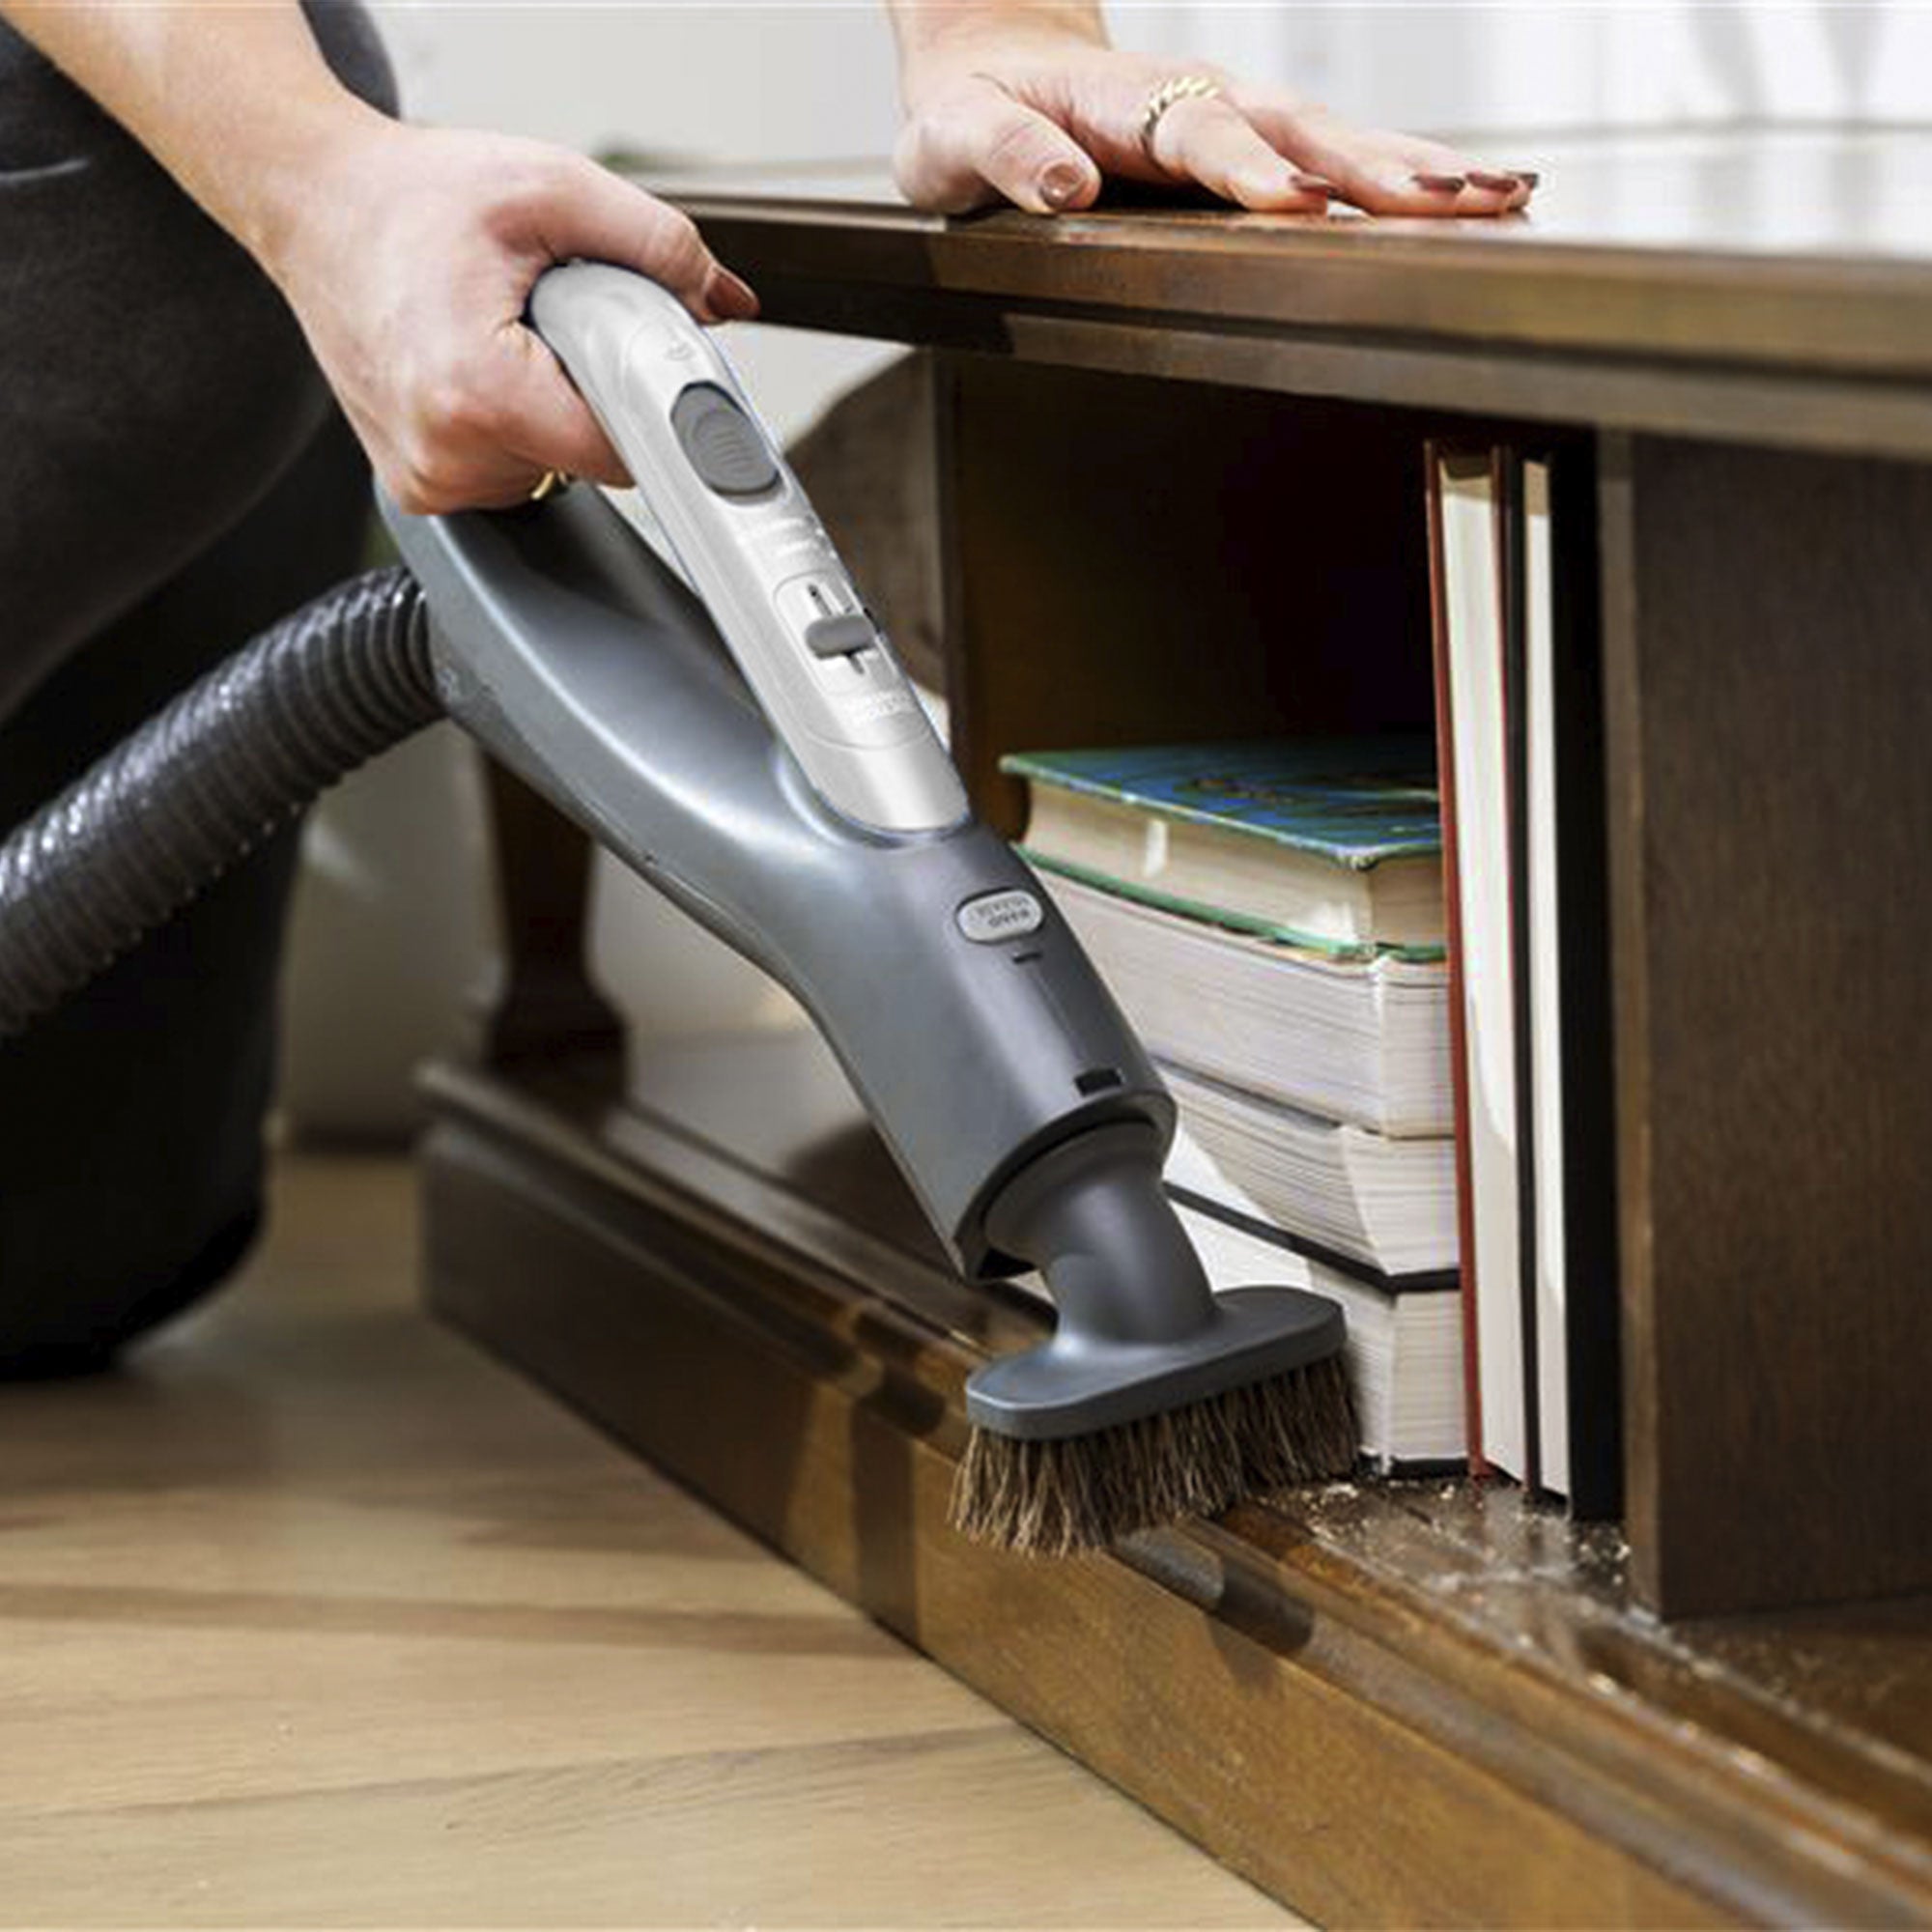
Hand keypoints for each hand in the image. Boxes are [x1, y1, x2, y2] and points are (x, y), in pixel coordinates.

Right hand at [262, 117, 758, 512]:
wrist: (315, 204)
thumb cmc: (412, 196)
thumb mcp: (550, 187)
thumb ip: (655, 242)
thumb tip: (725, 299)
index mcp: (475, 394)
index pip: (618, 453)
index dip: (649, 412)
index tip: (658, 384)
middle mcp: (443, 456)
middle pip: (586, 462)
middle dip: (590, 393)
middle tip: (551, 324)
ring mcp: (424, 480)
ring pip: (549, 472)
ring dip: (549, 410)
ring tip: (502, 340)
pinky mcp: (416, 487)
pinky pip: (506, 473)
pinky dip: (511, 425)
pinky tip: (479, 369)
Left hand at [895, 32, 1535, 219]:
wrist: (993, 61)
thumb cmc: (973, 110)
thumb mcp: (957, 139)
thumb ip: (1007, 158)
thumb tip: (1064, 188)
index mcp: (1126, 106)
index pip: (1198, 137)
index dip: (1247, 170)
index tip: (1296, 202)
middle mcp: (1197, 102)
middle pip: (1298, 133)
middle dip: (1374, 169)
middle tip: (1449, 203)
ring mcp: (1236, 119)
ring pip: (1335, 139)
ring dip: (1415, 168)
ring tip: (1500, 197)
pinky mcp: (1256, 142)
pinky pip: (1336, 155)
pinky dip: (1408, 171)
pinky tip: (1479, 194)